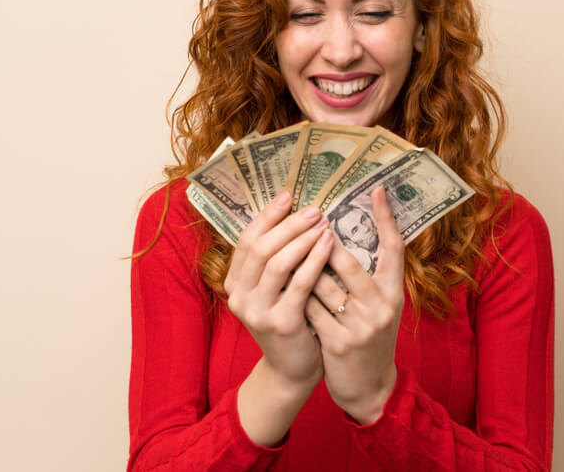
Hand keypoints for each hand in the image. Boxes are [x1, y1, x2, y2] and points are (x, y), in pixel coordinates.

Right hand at [225, 191, 334, 387]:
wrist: (293, 369)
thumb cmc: (290, 320)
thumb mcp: (274, 289)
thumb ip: (275, 260)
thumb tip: (293, 214)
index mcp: (234, 283)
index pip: (246, 240)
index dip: (267, 216)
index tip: (289, 195)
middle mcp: (239, 296)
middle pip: (260, 248)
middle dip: (288, 224)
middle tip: (313, 208)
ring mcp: (257, 311)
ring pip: (277, 263)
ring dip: (302, 239)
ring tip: (323, 222)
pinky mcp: (280, 323)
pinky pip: (299, 284)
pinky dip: (314, 261)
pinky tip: (329, 245)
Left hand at [306, 186, 404, 423]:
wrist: (370, 388)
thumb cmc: (369, 336)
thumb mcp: (379, 305)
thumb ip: (368, 275)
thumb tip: (341, 234)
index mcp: (394, 292)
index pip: (394, 247)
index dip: (387, 217)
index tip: (377, 189)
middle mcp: (382, 307)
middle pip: (348, 261)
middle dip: (322, 243)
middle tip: (307, 223)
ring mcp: (360, 327)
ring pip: (321, 284)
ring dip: (302, 270)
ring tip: (289, 255)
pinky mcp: (338, 344)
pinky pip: (309, 309)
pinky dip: (297, 297)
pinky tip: (287, 291)